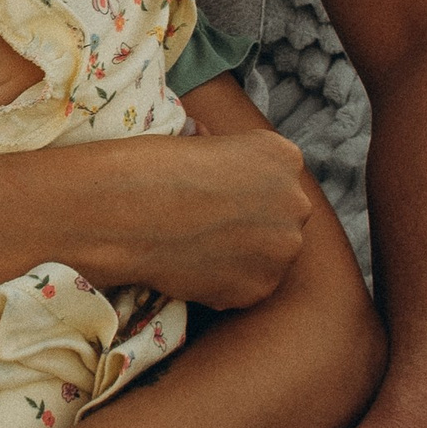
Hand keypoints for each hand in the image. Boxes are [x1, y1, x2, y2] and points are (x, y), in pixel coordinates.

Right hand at [74, 125, 310, 308]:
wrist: (131, 211)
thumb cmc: (157, 165)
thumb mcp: (199, 139)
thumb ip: (224, 151)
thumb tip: (206, 139)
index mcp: (284, 157)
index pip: (278, 175)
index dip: (248, 186)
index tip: (220, 192)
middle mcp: (296, 203)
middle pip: (283, 217)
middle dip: (255, 222)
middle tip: (212, 224)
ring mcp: (283, 250)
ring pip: (270, 255)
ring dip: (244, 255)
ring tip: (201, 247)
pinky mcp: (261, 288)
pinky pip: (249, 287)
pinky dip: (227, 282)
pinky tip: (196, 267)